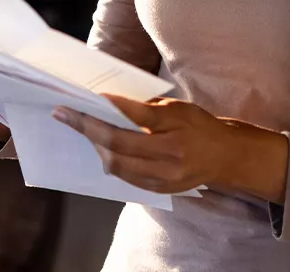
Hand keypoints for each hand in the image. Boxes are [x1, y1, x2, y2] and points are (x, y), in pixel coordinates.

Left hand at [53, 95, 288, 202]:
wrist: (223, 155)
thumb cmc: (197, 124)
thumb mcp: (176, 107)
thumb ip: (146, 109)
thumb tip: (109, 106)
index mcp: (175, 127)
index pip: (134, 118)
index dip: (107, 109)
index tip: (83, 100)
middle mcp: (170, 154)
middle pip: (118, 144)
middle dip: (87, 128)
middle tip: (65, 114)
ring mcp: (164, 176)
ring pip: (117, 164)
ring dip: (95, 146)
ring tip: (82, 129)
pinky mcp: (159, 189)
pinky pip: (126, 177)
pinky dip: (110, 161)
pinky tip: (101, 148)